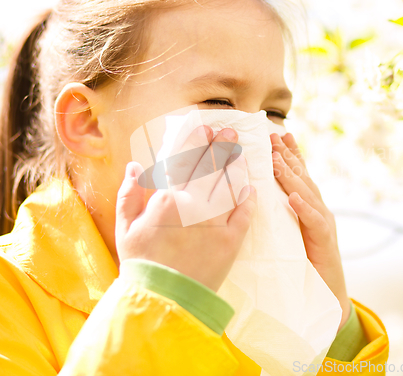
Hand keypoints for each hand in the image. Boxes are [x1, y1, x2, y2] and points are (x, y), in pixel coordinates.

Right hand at [115, 126, 256, 291]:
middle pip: (210, 168)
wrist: (163, 300)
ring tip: (241, 152)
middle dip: (220, 146)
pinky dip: (248, 199)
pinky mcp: (231, 241)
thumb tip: (134, 165)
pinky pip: (243, 214)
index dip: (195, 142)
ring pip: (229, 186)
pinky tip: (251, 187)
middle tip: (230, 132)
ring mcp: (214, 222)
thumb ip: (128, 193)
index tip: (204, 128)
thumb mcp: (125, 227)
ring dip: (235, 167)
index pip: (184, 161)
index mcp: (167, 198)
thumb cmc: (141, 263)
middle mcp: (193, 205)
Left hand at [270, 132, 350, 328]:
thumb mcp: (289, 233)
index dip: (290, 154)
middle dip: (287, 156)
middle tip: (273, 135)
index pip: (299, 175)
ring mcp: (324, 223)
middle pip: (303, 177)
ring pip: (307, 194)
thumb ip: (280, 214)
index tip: (278, 134)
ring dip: (291, 176)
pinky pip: (314, 222)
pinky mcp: (325, 242)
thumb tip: (257, 197)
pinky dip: (304, 209)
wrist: (327, 294)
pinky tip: (294, 198)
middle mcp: (318, 209)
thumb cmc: (305, 263)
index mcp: (308, 206)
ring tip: (276, 159)